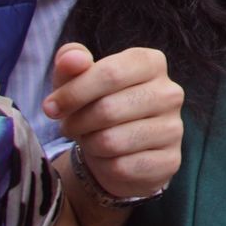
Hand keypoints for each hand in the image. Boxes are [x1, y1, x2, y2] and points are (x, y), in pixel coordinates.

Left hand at [44, 44, 183, 202]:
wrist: (120, 148)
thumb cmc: (97, 104)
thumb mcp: (78, 79)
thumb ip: (71, 62)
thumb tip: (71, 59)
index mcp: (151, 63)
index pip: (110, 73)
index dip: (73, 92)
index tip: (50, 106)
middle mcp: (170, 93)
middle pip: (108, 109)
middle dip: (77, 122)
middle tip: (69, 125)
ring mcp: (174, 128)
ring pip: (112, 141)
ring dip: (89, 144)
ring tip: (89, 139)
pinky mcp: (169, 160)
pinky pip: (122, 167)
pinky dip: (104, 165)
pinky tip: (107, 158)